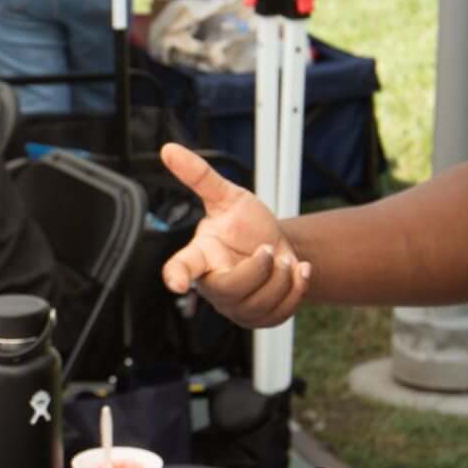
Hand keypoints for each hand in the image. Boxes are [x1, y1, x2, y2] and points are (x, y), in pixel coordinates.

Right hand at [156, 142, 308, 327]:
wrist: (276, 244)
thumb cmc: (245, 224)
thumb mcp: (227, 196)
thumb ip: (199, 176)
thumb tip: (169, 149)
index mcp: (200, 256)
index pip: (181, 267)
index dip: (177, 276)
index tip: (176, 282)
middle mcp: (213, 285)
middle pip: (230, 288)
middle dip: (259, 268)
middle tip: (269, 249)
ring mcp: (236, 306)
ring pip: (259, 302)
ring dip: (282, 277)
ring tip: (284, 260)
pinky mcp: (259, 318)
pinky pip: (280, 312)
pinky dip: (297, 289)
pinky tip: (298, 271)